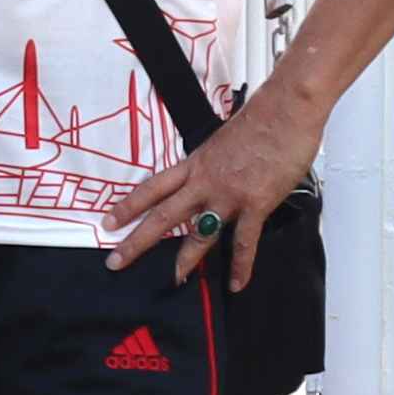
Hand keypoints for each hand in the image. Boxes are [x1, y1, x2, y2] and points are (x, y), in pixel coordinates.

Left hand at [105, 89, 317, 282]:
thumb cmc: (261, 119)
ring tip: (174, 281)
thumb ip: (216, 164)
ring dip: (186, 260)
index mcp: (195, 164)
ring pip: (198, 234)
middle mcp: (204, 181)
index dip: (128, 206)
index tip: (107, 222)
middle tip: (115, 262)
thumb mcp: (224, 141)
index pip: (152, 188)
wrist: (286, 109)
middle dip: (137, 241)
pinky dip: (241, 266)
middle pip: (162, 215)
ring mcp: (228, 195)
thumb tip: (217, 175)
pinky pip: (244, 242)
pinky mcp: (255, 204)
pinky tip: (237, 284)